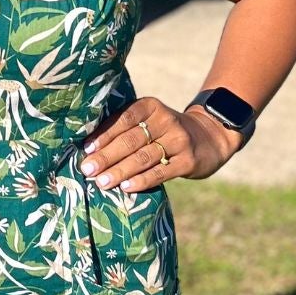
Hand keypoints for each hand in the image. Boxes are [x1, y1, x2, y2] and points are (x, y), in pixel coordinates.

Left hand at [78, 96, 241, 190]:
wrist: (209, 138)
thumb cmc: (165, 132)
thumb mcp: (150, 120)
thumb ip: (125, 129)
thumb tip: (89, 149)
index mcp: (151, 107)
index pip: (124, 118)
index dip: (104, 134)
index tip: (86, 149)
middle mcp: (166, 120)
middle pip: (131, 140)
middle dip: (106, 156)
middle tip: (87, 169)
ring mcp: (179, 141)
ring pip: (144, 157)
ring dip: (120, 171)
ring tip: (101, 182)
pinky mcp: (188, 161)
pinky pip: (161, 172)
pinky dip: (142, 180)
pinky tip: (126, 187)